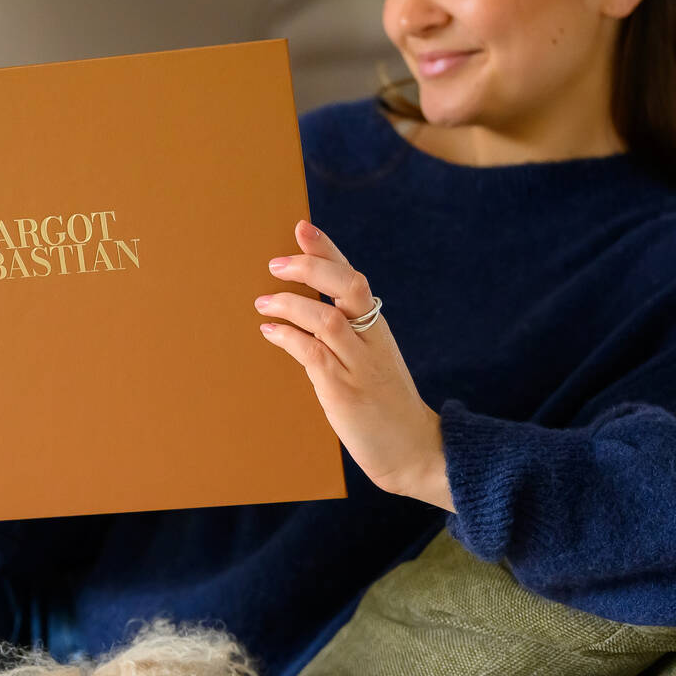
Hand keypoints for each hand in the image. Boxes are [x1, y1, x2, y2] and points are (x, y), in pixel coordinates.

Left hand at [255, 219, 453, 510]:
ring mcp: (359, 365)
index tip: (302, 226)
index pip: (352, 277)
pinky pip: (314, 353)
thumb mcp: (367, 361)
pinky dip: (288, 337)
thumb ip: (343, 335)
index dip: (327, 249)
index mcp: (377, 328)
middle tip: (276, 263)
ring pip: (327, 318)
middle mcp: (371, 340)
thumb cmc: (383, 404)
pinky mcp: (344, 390)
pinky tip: (270, 331)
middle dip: (311, 266)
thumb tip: (299, 314)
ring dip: (290, 304)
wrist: (413, 449)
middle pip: (347, 286)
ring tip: (262, 301)